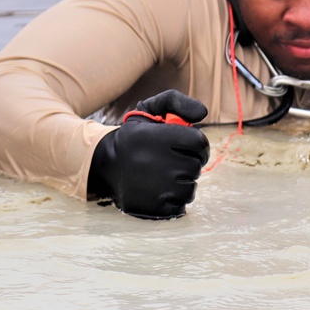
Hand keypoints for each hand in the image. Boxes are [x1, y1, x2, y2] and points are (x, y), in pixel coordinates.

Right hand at [88, 90, 209, 218]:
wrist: (106, 163)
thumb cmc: (136, 136)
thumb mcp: (150, 109)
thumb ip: (177, 102)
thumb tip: (203, 112)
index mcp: (157, 137)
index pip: (199, 142)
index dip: (199, 144)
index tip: (191, 146)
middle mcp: (155, 162)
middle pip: (196, 166)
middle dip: (190, 162)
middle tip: (175, 160)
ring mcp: (154, 188)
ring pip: (190, 187)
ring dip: (184, 182)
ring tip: (168, 175)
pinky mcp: (151, 207)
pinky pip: (181, 205)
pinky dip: (176, 199)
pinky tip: (162, 190)